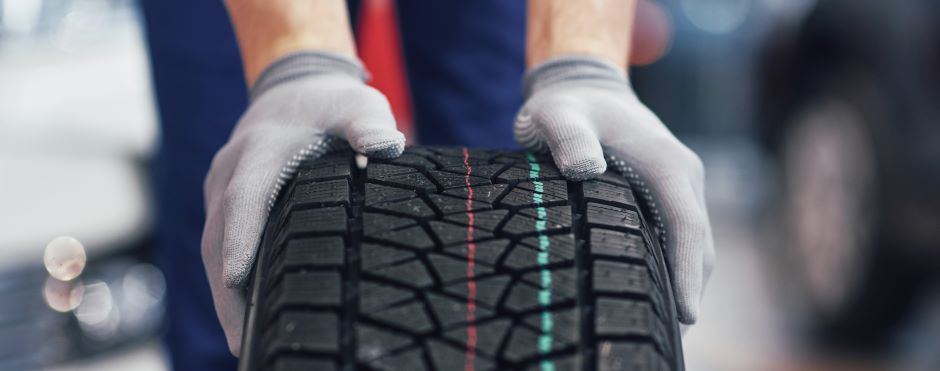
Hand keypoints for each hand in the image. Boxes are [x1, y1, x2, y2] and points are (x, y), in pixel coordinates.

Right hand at [201, 52, 404, 354]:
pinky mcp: (224, 204)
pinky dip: (227, 283)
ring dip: (224, 295)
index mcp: (260, 150)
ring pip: (214, 248)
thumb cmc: (333, 106)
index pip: (245, 197)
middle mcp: (230, 171)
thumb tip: (387, 146)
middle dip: (227, 290)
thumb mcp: (359, 106)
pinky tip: (246, 320)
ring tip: (243, 344)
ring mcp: (221, 189)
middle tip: (241, 341)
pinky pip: (219, 246)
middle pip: (219, 236)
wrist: (295, 89)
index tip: (239, 278)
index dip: (242, 238)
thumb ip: (369, 124)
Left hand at [514, 56, 714, 324]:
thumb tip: (584, 169)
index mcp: (665, 162)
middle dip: (690, 289)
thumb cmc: (568, 105)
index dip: (687, 273)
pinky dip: (676, 265)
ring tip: (665, 325)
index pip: (686, 226)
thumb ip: (567, 136)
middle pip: (698, 243)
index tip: (687, 315)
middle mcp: (682, 175)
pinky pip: (681, 234)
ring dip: (686, 281)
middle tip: (670, 335)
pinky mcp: (669, 191)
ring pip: (693, 242)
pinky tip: (655, 292)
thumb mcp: (556, 114)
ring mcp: (680, 184)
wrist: (585, 86)